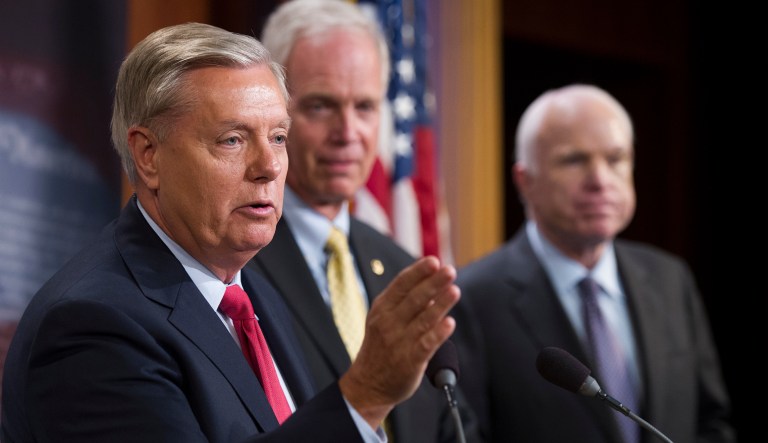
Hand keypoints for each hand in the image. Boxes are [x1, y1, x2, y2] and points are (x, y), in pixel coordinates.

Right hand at [339, 256, 459, 428]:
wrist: (368, 384)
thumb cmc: (380, 346)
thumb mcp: (382, 319)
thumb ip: (405, 302)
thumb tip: (434, 284)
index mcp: (382, 308)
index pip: (401, 285)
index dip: (418, 272)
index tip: (434, 260)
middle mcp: (389, 323)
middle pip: (414, 299)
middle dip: (433, 283)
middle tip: (449, 270)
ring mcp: (399, 342)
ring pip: (423, 319)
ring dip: (440, 304)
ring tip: (454, 290)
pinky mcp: (410, 361)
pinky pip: (426, 344)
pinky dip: (438, 333)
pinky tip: (450, 323)